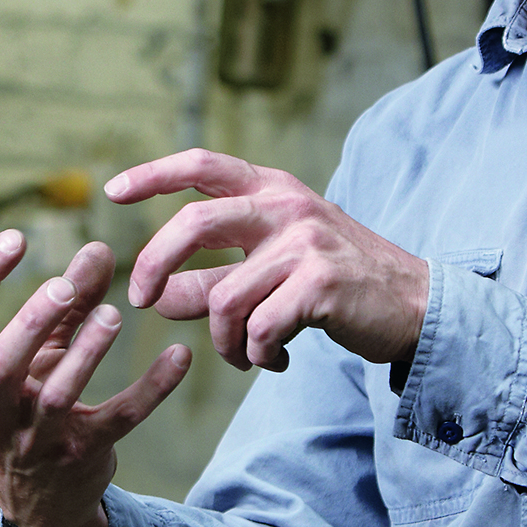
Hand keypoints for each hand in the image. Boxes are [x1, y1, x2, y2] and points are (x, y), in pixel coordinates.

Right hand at [0, 231, 191, 526]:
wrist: (43, 504)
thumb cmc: (31, 413)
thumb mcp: (38, 361)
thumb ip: (66, 306)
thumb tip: (99, 247)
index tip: (15, 238)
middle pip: (0, 364)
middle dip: (31, 322)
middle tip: (63, 287)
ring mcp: (39, 437)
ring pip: (58, 395)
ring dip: (86, 353)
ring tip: (113, 316)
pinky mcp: (83, 454)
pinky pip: (119, 420)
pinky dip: (151, 388)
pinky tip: (177, 356)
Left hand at [111, 149, 429, 370]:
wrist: (414, 306)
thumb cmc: (335, 286)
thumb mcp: (271, 270)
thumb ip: (214, 278)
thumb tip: (159, 297)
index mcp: (271, 189)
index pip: (201, 166)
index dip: (152, 175)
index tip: (112, 192)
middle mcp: (286, 205)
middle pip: (193, 223)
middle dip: (153, 264)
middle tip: (141, 300)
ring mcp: (306, 242)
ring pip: (223, 297)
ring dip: (222, 340)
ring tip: (243, 355)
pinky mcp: (321, 283)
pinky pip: (257, 328)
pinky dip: (255, 355)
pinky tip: (274, 361)